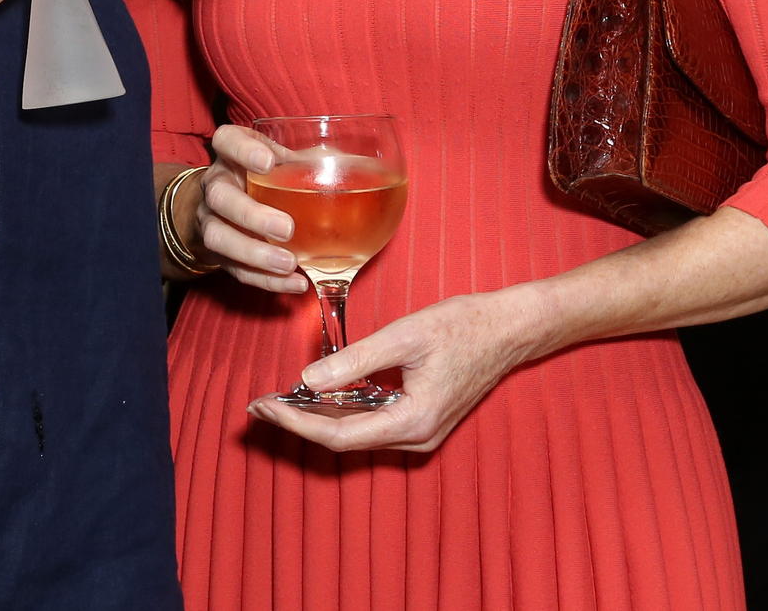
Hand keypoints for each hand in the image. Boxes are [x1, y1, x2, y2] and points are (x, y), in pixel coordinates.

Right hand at [191, 125, 309, 293]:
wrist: (226, 209)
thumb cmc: (264, 179)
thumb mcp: (280, 161)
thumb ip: (308, 162)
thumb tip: (352, 164)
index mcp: (232, 155)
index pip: (226, 141)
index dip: (242, 150)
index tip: (268, 163)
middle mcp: (216, 186)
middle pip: (219, 197)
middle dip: (251, 215)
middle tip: (286, 228)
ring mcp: (211, 221)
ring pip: (219, 238)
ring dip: (255, 254)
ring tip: (289, 263)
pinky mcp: (219, 255)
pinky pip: (236, 270)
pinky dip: (266, 280)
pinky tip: (296, 283)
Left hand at [247, 288, 540, 452]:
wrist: (509, 330)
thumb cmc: (463, 326)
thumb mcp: (404, 336)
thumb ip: (356, 360)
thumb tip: (308, 380)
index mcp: (412, 421)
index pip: (338, 435)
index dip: (296, 423)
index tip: (262, 407)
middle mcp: (416, 438)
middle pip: (343, 441)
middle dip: (298, 423)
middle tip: (258, 406)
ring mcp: (420, 433)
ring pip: (356, 435)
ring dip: (317, 420)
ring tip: (279, 401)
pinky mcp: (421, 421)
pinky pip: (372, 425)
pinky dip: (341, 413)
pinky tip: (318, 397)